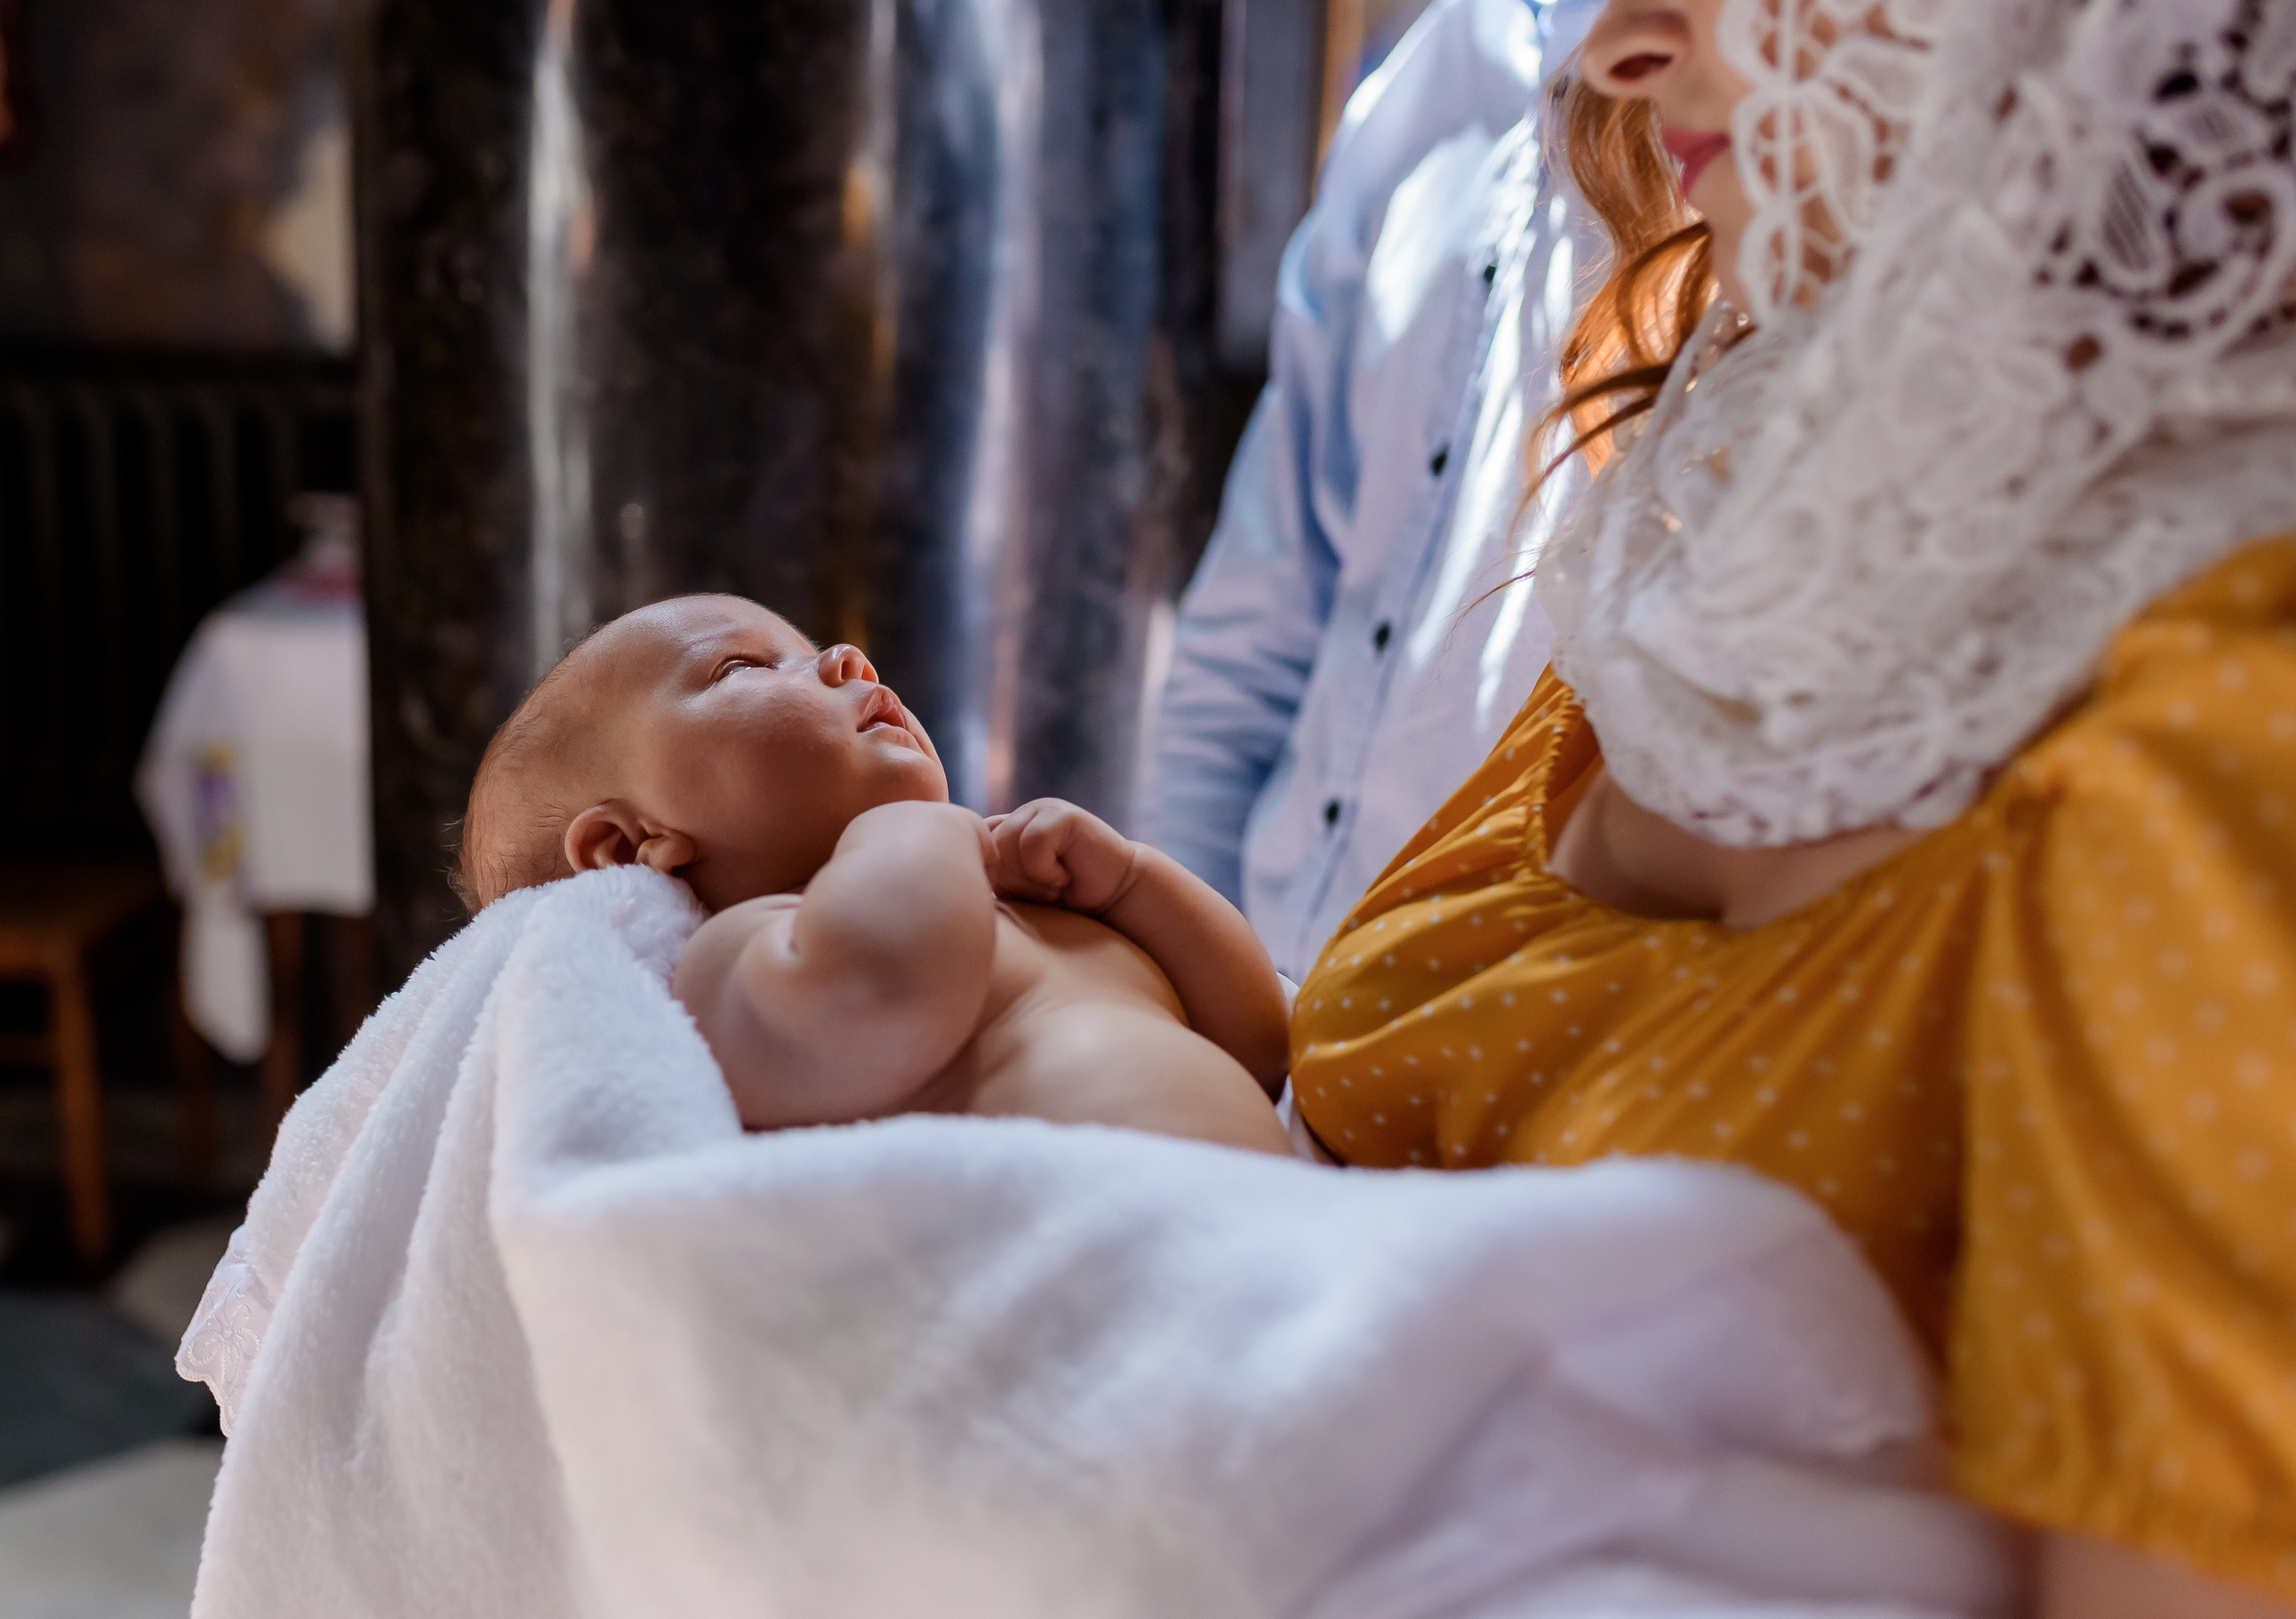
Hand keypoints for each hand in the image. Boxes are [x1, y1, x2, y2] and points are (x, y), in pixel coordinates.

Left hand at [982, 798, 1141, 914]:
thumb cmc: (1062, 904)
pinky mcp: (1060, 813)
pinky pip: (1032, 842)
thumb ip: (988, 880)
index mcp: (1000, 833)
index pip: (969, 846)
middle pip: (986, 849)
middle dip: (1013, 882)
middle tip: (1044, 893)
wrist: (1114, 900)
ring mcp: (1038, 810)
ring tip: (1055, 885)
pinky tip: (1067, 876)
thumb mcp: (1015, 894)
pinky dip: (1046, 871)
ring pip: (1005, 845)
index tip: (1018, 896)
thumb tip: (951, 880)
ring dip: (1031, 878)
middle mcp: (1016, 817)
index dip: (989, 878)